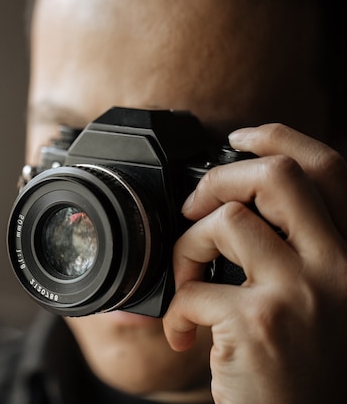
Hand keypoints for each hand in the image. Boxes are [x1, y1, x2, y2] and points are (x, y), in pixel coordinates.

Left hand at [162, 123, 346, 402]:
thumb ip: (296, 250)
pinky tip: (184, 336)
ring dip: (186, 248)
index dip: (279, 138)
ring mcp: (300, 293)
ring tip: (186, 282)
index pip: (328, 168)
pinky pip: (191, 289)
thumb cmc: (306, 366)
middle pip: (277, 176)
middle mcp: (338, 267)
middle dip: (220, 179)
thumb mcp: (321, 300)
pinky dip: (174, 311)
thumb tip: (236, 207)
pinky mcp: (259, 324)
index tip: (239, 138)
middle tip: (194, 208)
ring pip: (224, 222)